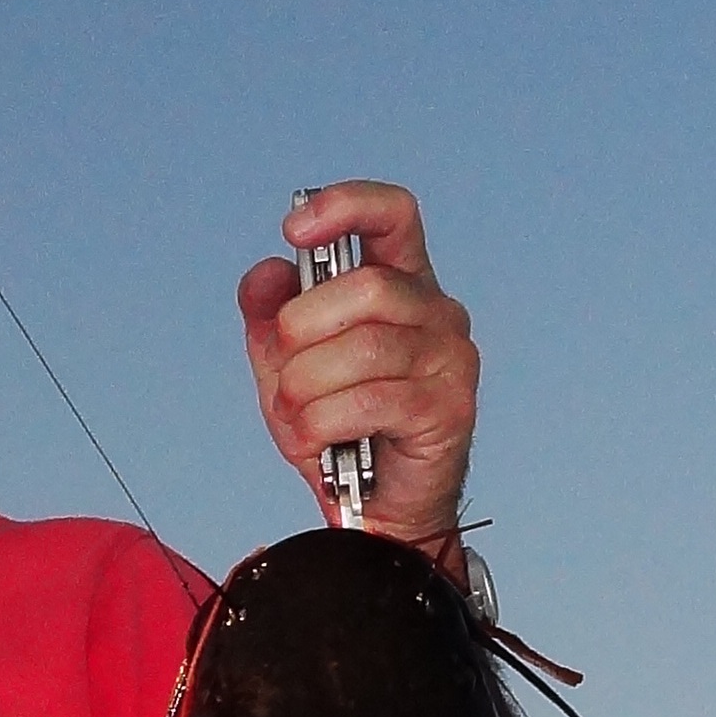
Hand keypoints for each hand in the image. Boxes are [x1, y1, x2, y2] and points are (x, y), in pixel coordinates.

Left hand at [236, 180, 479, 557]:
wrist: (372, 509)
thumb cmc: (338, 428)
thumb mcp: (287, 366)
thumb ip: (271, 316)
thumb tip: (265, 273)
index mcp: (401, 284)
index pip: (392, 214)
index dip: (346, 207)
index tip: (295, 228)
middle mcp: (436, 311)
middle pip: (365, 287)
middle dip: (301, 332)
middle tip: (285, 375)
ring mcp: (450, 359)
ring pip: (361, 350)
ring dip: (305, 389)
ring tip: (297, 418)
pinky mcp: (448, 409)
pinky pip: (367, 402)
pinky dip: (321, 426)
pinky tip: (316, 442)